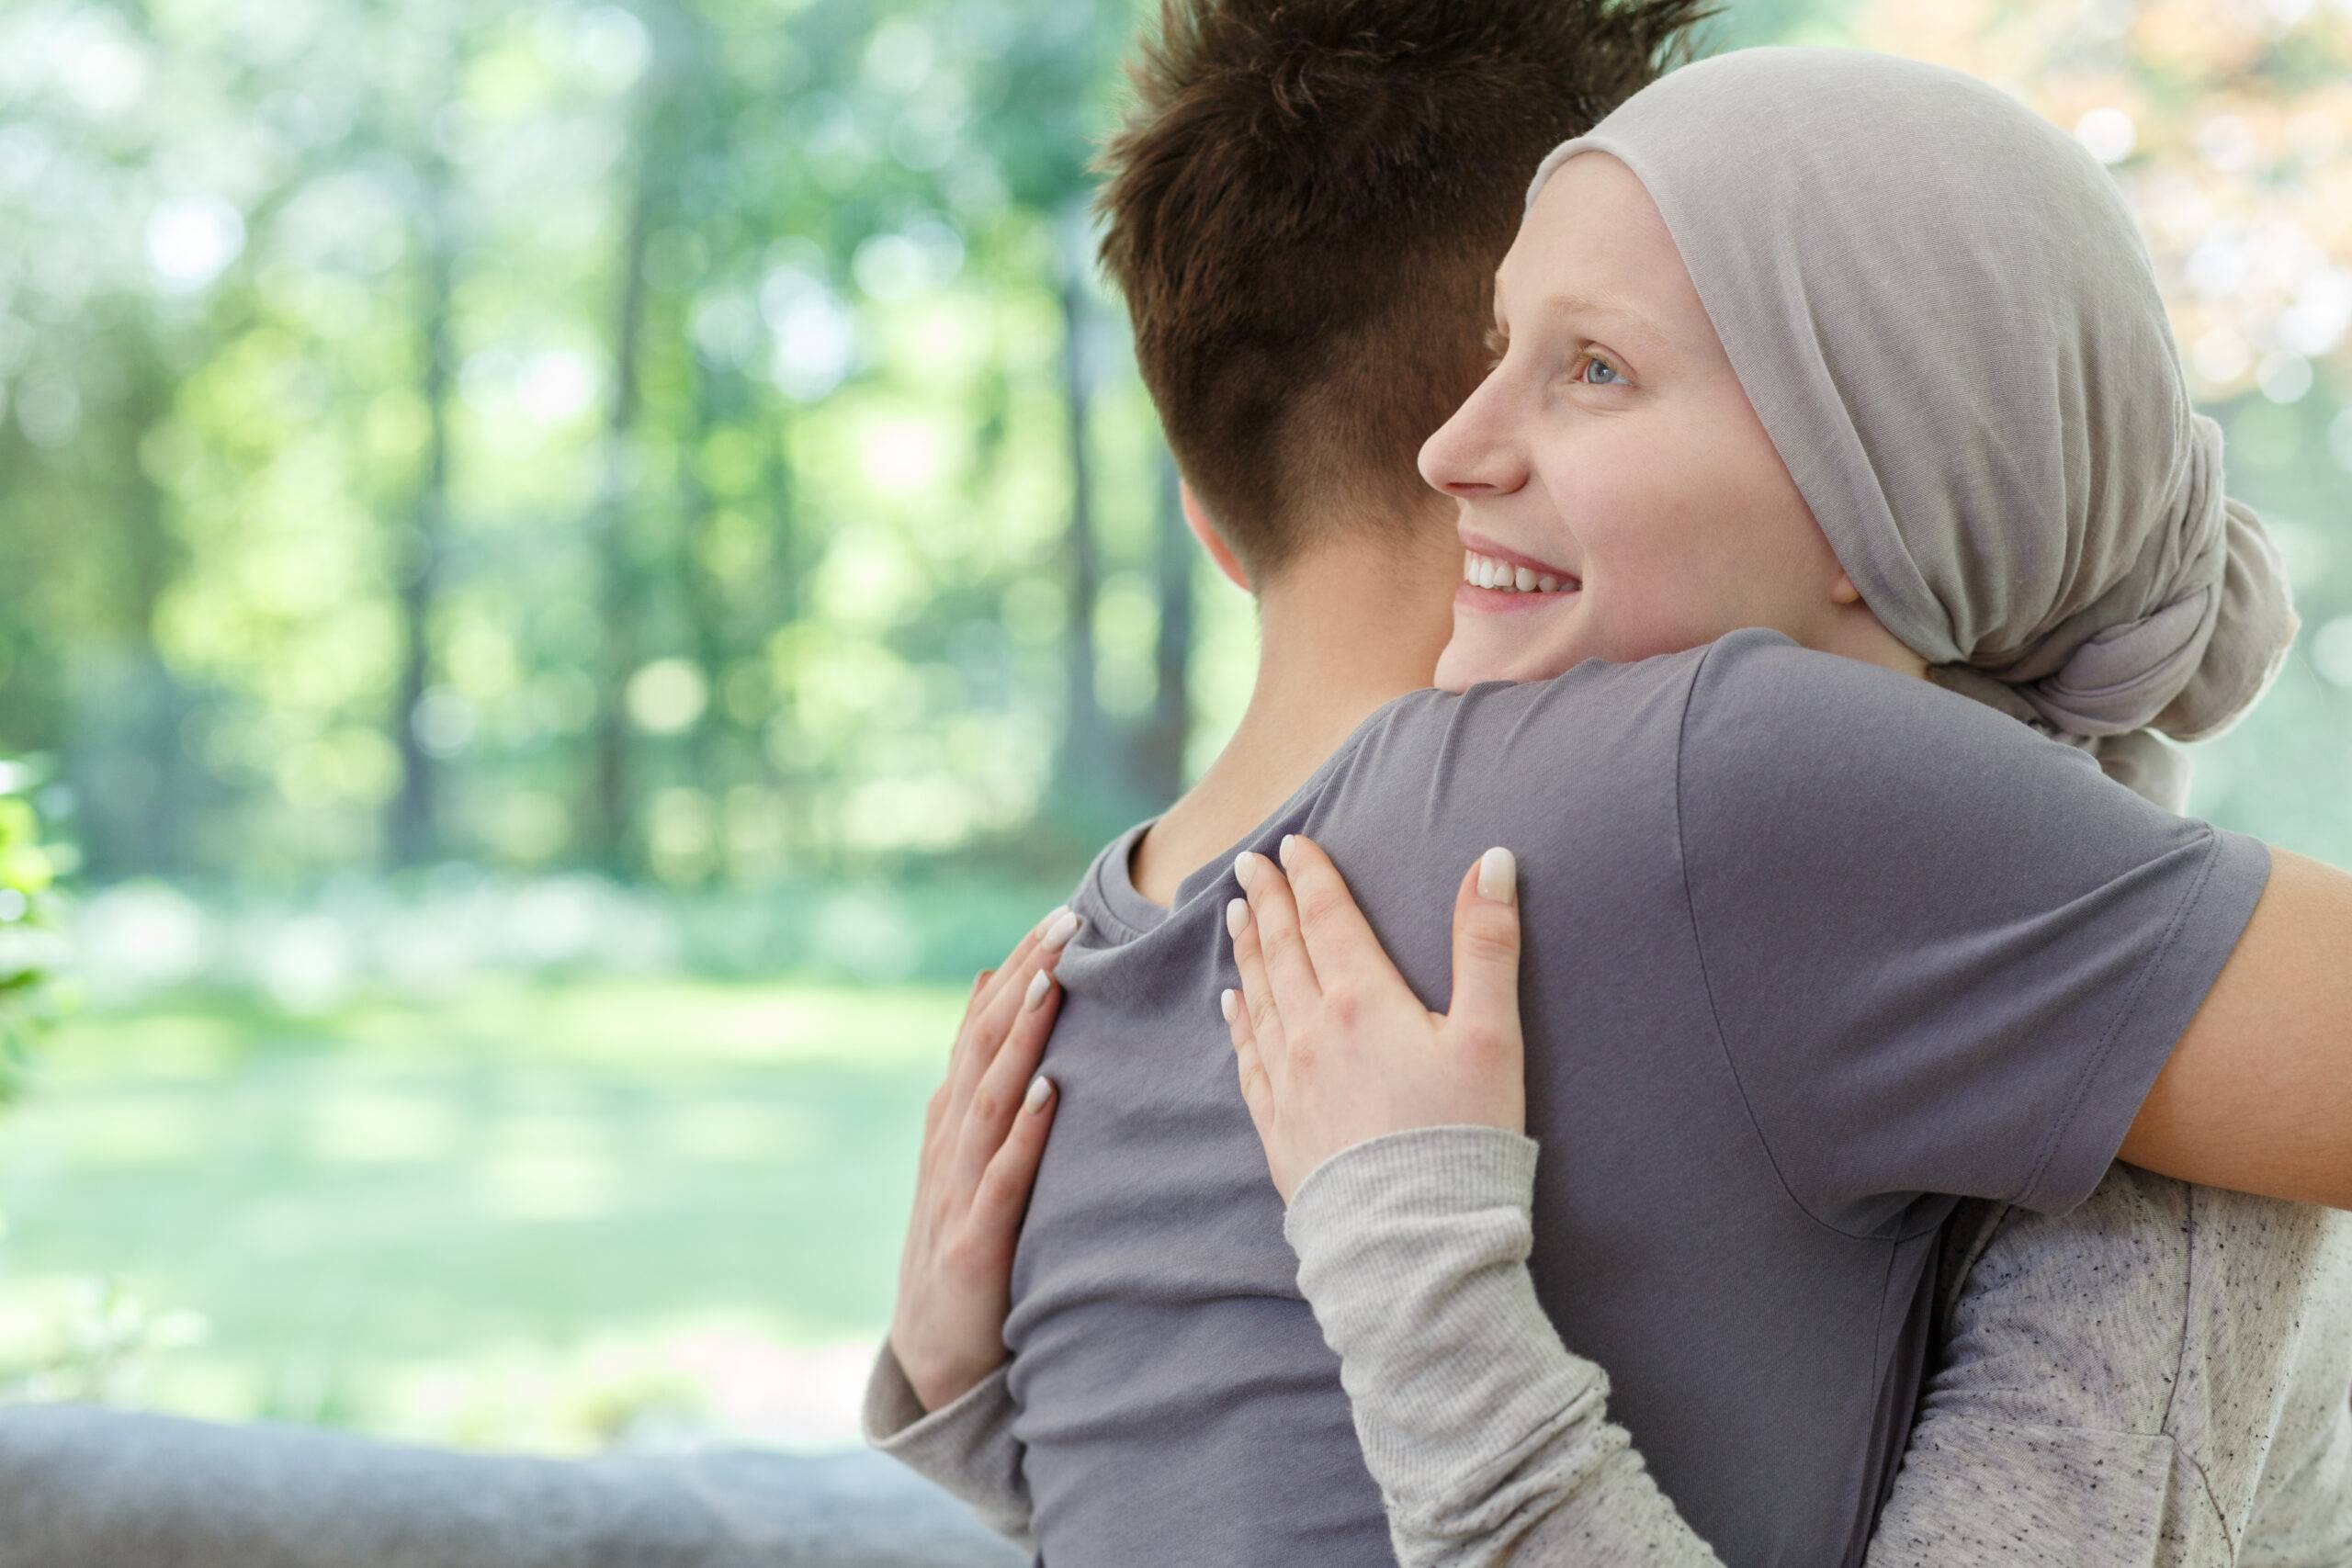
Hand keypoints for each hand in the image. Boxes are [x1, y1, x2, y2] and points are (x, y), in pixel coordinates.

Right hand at [887, 905, 1080, 1411]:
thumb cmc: (959, 1244)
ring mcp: (956, 1192)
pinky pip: (1002, 1180)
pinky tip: (1049, 1094)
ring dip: (1020, 1039)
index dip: (1016, 971)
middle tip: (1066, 923)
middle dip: (1024, 980)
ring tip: (1052, 984)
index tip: (1060, 917)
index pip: (980, 1028)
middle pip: (983, 1047)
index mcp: (948, 1120)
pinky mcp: (975, 1244)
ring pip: (989, 1099)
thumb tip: (989, 986)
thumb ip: (976, 1077)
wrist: (932, 1353)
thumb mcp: (962, 1152)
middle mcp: (947, 1144)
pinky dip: (1023, 1134)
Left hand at [1221, 835, 1522, 1201]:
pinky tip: (1231, 1006)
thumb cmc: (1462, 1137)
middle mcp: (1312, 1034)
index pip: (1327, 920)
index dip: (1310, 877)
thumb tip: (1492, 860)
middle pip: (1283, 952)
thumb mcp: (1492, 1035)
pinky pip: (1248, 1061)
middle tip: (1249, 865)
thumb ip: (1488, 945)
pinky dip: (1237, 1023)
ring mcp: (1289, 1084)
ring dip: (1247, 952)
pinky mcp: (1280, 1131)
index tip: (1291, 844)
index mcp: (1362, 1003)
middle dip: (1267, 902)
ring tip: (1234, 917)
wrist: (1412, 1241)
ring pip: (1258, 999)